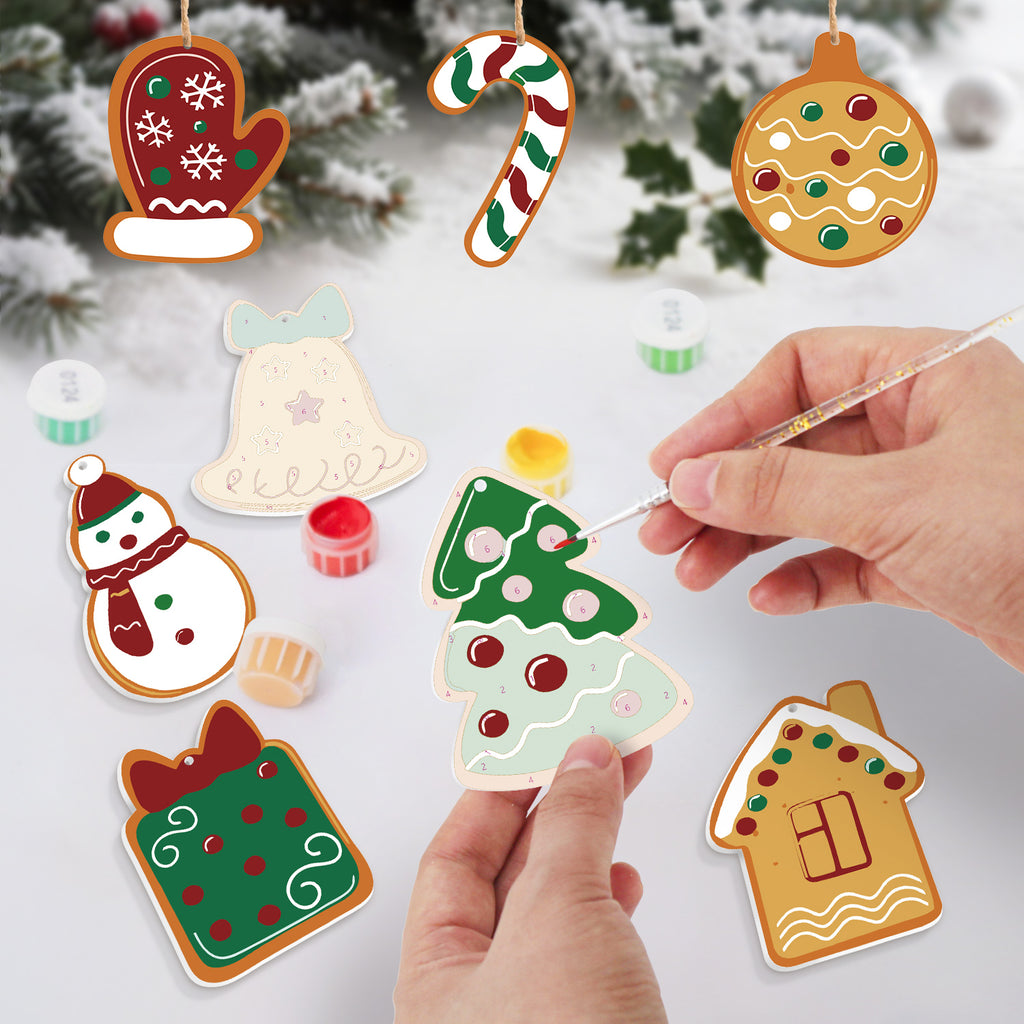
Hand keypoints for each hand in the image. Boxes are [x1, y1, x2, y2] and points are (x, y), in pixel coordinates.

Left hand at [394, 737, 666, 1023]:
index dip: (497, 791)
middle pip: (511, 870)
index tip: (536, 744)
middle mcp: (479, 995)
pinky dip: (610, 898)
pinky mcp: (588, 1020)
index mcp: (437, 972)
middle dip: (557, 804)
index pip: (454, 855)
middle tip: (591, 750)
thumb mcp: (558, 915)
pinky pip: (591, 938)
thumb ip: (571, 828)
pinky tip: (624, 879)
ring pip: (556, 902)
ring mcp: (536, 1009)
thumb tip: (583, 764)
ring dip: (590, 841)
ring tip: (618, 784)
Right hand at [639, 327, 1023, 671]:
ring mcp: (925, 493)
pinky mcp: (930, 555)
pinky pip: (847, 556)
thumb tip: (690, 479)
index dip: (727, 416)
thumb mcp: (893, 502)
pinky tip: (769, 596)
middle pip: (793, 445)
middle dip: (724, 490)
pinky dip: (804, 576)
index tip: (675, 464)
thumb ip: (780, 488)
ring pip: (811, 505)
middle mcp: (922, 427)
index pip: (799, 373)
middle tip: (665, 530)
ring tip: (694, 571)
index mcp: (926, 376)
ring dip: (748, 538)